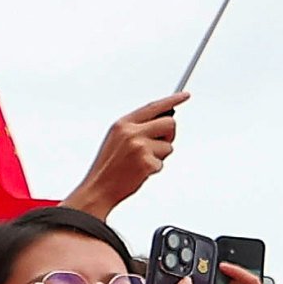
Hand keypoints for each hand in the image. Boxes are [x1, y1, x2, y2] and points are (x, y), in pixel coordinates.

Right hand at [64, 95, 183, 217]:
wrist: (98, 188)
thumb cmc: (108, 166)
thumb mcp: (116, 138)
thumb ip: (136, 127)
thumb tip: (161, 120)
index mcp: (123, 124)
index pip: (153, 106)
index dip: (171, 100)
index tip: (184, 96)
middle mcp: (132, 132)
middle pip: (169, 123)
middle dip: (169, 135)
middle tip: (159, 145)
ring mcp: (140, 147)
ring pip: (169, 146)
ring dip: (159, 156)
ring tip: (141, 162)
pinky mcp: (146, 163)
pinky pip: (163, 163)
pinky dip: (154, 169)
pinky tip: (139, 172)